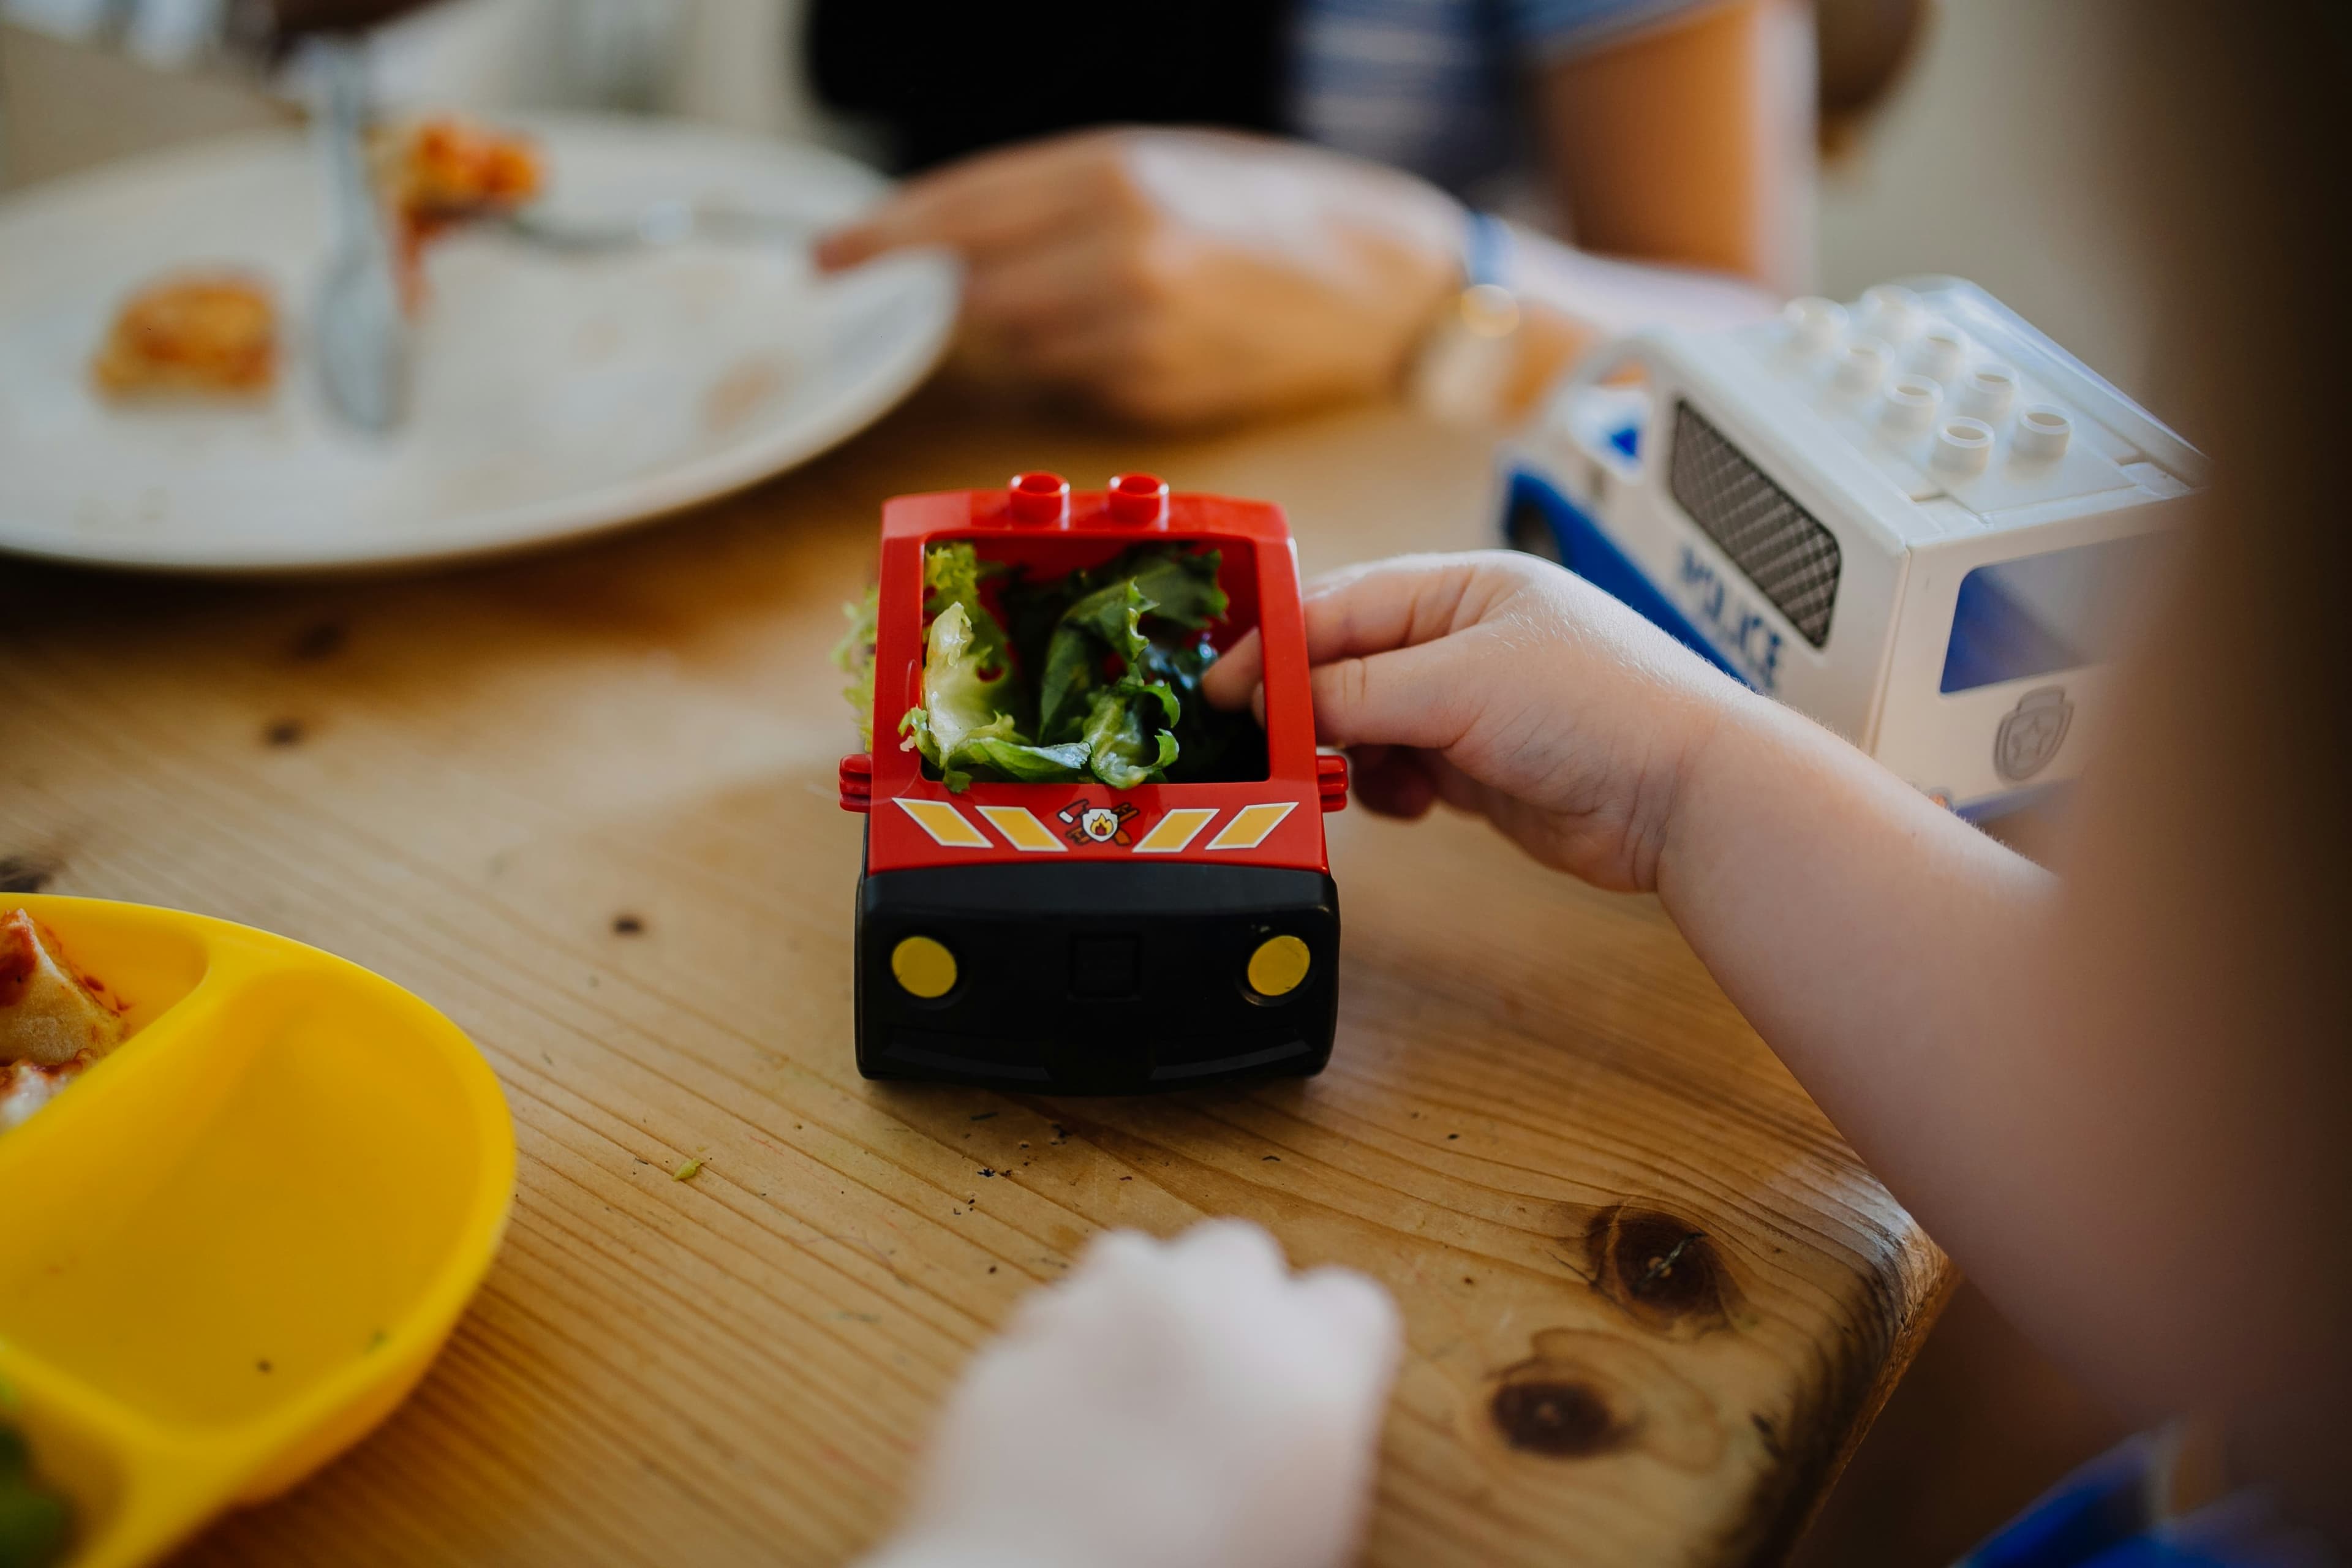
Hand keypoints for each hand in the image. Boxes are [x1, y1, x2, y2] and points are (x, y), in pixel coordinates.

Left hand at [815, 129, 1461, 426]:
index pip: (959, 211)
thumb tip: (956, 241)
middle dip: (944, 293)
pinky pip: (1071, 384)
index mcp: (1116, 174)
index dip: (881, 240)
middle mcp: (1118, 253)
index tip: (826, 262)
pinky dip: (1072, 365)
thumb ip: (1062, 198)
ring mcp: (1138, 334)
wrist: (1395, 291)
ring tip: (1064, 306)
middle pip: (972, 291)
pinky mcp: (1156, 397)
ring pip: (1016, 347)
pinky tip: (1121, 339)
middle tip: (919, 293)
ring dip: (1013, 334)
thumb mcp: (1173, 162)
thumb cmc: (1285, 210)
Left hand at [862, 1221, 1399, 1567]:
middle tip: (1213, 1379)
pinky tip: (1064, 1418)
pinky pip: (1055, 1311)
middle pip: (1241, 1250)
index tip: (1305, 1383)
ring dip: (1141, 1304)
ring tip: (1131, 1387)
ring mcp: (1109, 1306)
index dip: (1328, 1344)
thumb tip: (1295, 1419)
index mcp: (1308, 1367)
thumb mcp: (1308, 1526)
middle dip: (1231, 1300)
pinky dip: (1063, 1348)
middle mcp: (1213, 1310)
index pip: (1350, 1303)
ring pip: (1137, 1258)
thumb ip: (1313, 1438)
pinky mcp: (1026, 1328)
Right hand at [1203, 551, 1756, 891]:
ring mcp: (1470, 706)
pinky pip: (1399, 773)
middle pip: (1345, 665)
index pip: (1341, 603)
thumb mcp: (1462, 683)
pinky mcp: (1479, 768)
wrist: (1685, 796)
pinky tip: (1399, 806)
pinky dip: (1384, 791)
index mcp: (1463, 587)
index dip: (1275, 642)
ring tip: (1342, 782)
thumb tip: (1274, 699)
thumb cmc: (1601, 708)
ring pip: (1366, 725)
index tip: (1221, 685)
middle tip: (1262, 744)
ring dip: (1344, 756)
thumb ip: (1357, 690)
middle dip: (1305, 706)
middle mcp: (1463, 640)